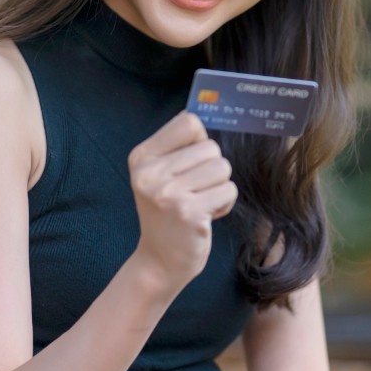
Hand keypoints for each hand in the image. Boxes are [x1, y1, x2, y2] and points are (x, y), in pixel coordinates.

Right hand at [127, 112, 237, 290]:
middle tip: (194, 192)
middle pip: (211, 146)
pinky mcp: (189, 212)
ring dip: (219, 187)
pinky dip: (224, 203)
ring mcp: (168, 193)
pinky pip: (228, 190)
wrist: (159, 261)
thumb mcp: (161, 175)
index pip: (189, 122)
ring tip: (200, 203)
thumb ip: (180, 146)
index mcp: (142, 156)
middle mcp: (150, 172)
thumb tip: (206, 108)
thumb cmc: (168, 212)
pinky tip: (206, 216)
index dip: (200, 142)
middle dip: (212, 170)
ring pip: (222, 167)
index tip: (190, 164)